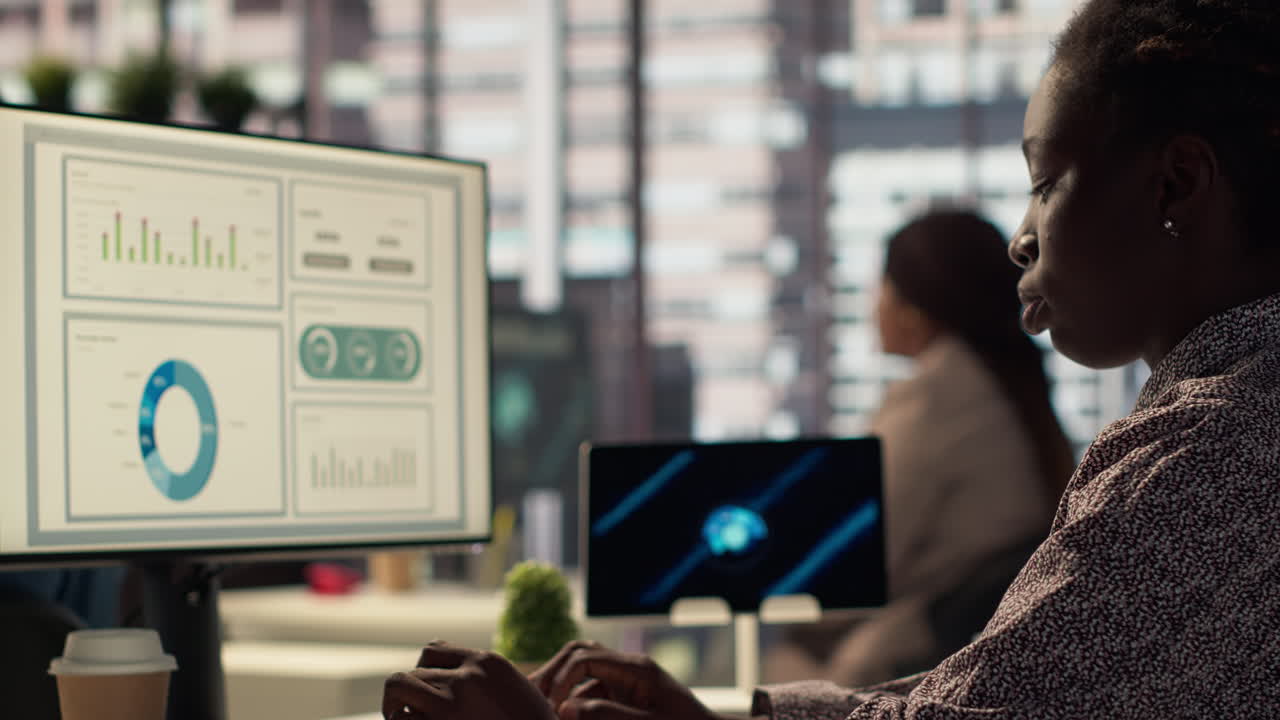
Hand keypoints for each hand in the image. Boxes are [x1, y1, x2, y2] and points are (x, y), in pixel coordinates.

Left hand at [382, 641, 556, 719]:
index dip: (423, 671)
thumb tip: (451, 677)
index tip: (425, 690)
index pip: (433, 650)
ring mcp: (450, 704)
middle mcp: (466, 677)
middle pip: (413, 671)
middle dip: (405, 691)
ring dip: (395, 706)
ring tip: (402, 719)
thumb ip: (483, 680)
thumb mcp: (515, 690)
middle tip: (404, 710)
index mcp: (486, 663)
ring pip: (399, 689)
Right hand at [530, 641, 718, 719]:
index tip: (551, 707)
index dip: (561, 678)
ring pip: (581, 671)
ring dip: (559, 686)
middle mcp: (629, 668)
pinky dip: (573, 701)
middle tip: (531, 699)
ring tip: (539, 707)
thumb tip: (566, 708)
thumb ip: (608, 716)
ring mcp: (626, 681)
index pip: (585, 656)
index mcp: (637, 668)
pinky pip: (590, 690)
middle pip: (579, 653)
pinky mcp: (624, 696)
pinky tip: (561, 716)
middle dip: (553, 673)